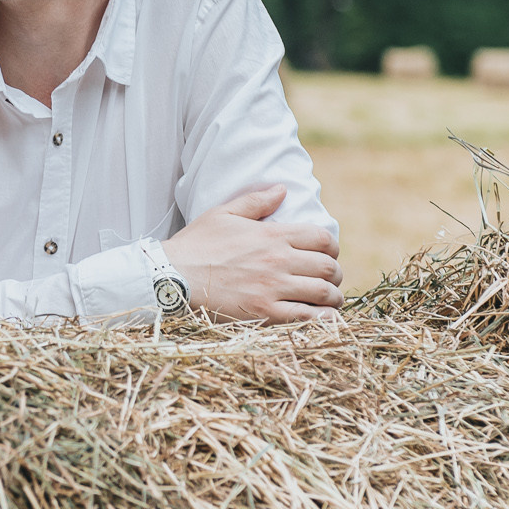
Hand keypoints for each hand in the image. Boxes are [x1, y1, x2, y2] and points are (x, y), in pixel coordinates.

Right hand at [164, 185, 342, 322]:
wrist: (173, 277)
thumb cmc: (195, 245)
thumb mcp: (224, 214)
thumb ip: (256, 201)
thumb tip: (282, 189)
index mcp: (272, 235)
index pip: (322, 238)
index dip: (332, 248)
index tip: (328, 255)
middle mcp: (278, 260)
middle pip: (328, 267)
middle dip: (335, 274)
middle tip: (330, 280)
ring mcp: (273, 289)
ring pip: (323, 293)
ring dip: (333, 297)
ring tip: (329, 301)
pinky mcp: (265, 314)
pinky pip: (307, 318)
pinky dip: (323, 319)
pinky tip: (323, 319)